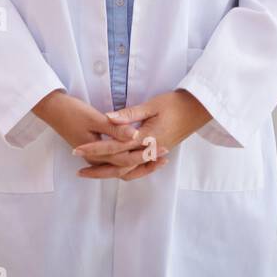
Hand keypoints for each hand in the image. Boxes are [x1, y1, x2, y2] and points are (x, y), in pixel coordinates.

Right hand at [33, 91, 164, 179]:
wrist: (51, 108)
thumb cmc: (71, 111)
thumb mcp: (94, 118)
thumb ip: (115, 128)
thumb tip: (136, 135)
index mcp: (97, 153)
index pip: (127, 160)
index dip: (147, 156)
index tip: (163, 150)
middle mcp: (96, 159)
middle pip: (126, 167)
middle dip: (146, 164)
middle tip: (166, 158)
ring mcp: (94, 155)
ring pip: (121, 165)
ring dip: (138, 163)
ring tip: (157, 159)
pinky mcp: (94, 149)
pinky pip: (115, 159)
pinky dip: (128, 158)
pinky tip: (137, 152)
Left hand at [72, 90, 211, 181]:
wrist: (198, 110)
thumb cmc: (176, 104)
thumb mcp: (152, 105)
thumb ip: (130, 114)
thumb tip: (109, 118)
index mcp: (146, 138)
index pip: (115, 146)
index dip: (96, 148)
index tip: (78, 149)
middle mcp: (148, 151)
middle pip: (119, 165)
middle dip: (98, 168)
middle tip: (79, 171)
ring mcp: (153, 154)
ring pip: (128, 170)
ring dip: (109, 172)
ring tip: (92, 173)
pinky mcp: (156, 153)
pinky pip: (138, 167)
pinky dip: (125, 171)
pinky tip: (115, 169)